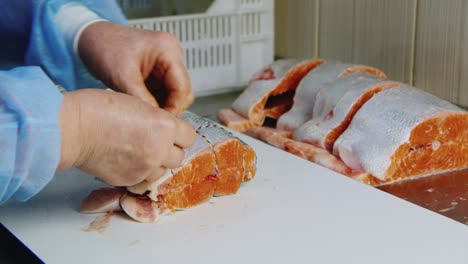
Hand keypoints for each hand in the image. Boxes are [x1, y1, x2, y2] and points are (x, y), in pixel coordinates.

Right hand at [58, 89, 196, 185]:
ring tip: (139, 151)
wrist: (74, 128)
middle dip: (170, 150)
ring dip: (156, 163)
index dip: (180, 134)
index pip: (189, 137)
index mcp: (165, 126)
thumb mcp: (139, 104)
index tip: (173, 133)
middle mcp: (159, 149)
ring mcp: (145, 167)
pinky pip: (144, 179)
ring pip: (163, 170)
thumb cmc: (99, 109)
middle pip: (179, 156)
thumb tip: (167, 131)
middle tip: (156, 142)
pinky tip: (127, 159)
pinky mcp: (130, 179)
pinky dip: (140, 171)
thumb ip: (158, 120)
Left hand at [78, 21, 193, 115]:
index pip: (182, 87)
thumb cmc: (103, 46)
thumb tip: (156, 122)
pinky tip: (142, 108)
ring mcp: (165, 63)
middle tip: (153, 123)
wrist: (88, 38)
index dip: (174, 108)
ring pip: (173, 94)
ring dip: (161, 106)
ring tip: (145, 116)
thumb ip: (142, 101)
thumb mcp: (122, 77)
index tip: (161, 124)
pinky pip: (163, 92)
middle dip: (169, 108)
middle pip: (182, 92)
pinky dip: (155, 102)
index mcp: (168, 50)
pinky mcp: (158, 71)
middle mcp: (171, 55)